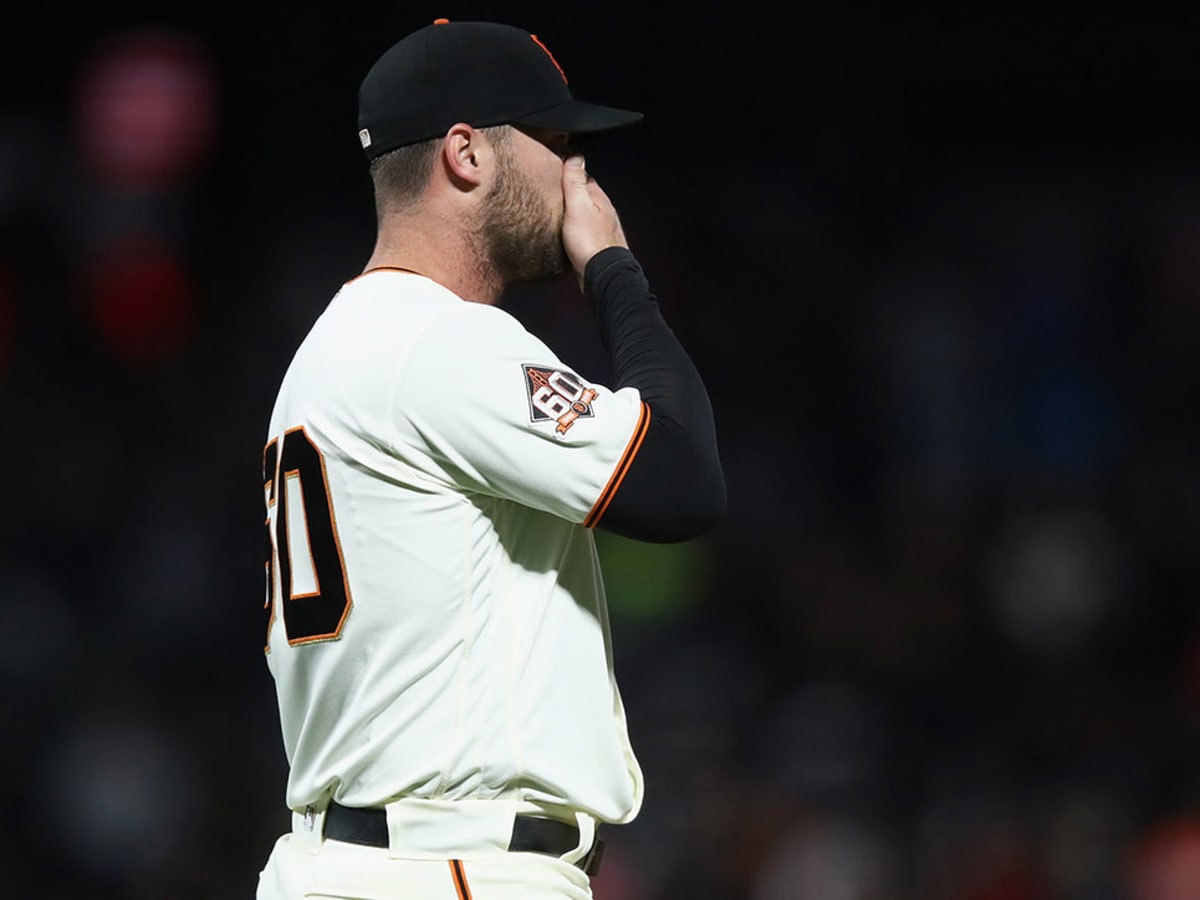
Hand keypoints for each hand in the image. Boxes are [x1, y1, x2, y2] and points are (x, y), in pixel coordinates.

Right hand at [561, 154, 627, 285]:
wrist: (602, 275)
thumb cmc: (590, 243)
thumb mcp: (578, 206)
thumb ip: (575, 182)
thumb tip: (575, 157)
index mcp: (600, 199)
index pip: (585, 178)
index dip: (571, 174)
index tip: (557, 172)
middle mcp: (604, 213)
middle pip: (586, 197)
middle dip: (573, 195)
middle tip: (555, 194)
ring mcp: (602, 230)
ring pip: (587, 215)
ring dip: (575, 213)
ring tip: (558, 213)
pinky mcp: (597, 246)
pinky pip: (585, 232)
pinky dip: (577, 229)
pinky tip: (568, 234)